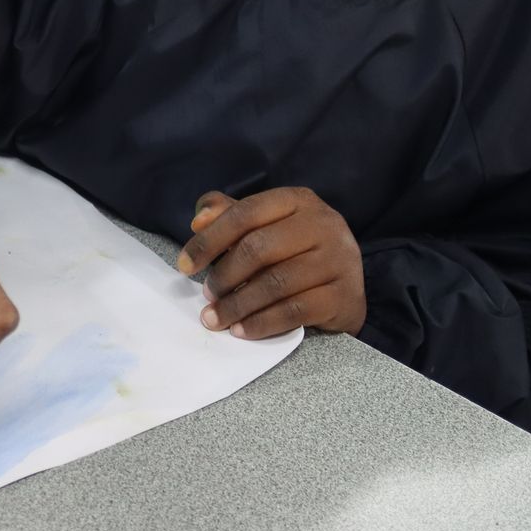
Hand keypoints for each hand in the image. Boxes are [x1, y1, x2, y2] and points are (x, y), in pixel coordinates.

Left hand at [178, 188, 365, 339]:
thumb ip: (230, 215)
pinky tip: (241, 330)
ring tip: (215, 317)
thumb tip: (199, 220)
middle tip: (207, 295)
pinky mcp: (343, 296)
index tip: (184, 265)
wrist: (345, 284)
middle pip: (259, 248)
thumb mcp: (266, 225)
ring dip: (238, 305)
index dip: (209, 240)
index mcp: (298, 200)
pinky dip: (262, 323)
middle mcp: (324, 224)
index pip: (245, 213)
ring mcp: (338, 260)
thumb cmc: (296, 250)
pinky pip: (294, 311)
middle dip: (224, 275)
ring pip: (276, 283)